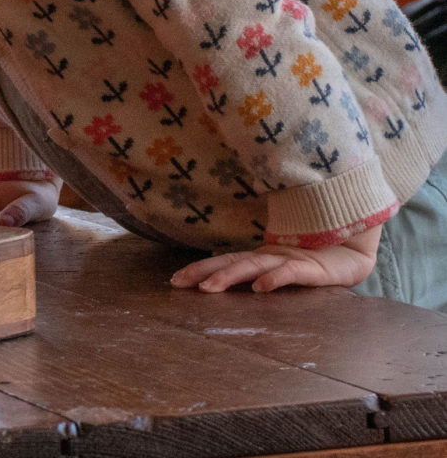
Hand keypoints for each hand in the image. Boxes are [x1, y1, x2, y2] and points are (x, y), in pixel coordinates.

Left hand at [171, 226, 381, 292]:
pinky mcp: (314, 268)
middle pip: (233, 263)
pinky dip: (275, 278)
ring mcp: (291, 261)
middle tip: (179, 283)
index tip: (174, 279)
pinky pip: (291, 273)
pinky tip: (260, 287)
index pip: (227, 261)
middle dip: (205, 272)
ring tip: (209, 288)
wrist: (360, 246)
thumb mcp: (289, 267)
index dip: (201, 267)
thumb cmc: (322, 258)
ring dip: (230, 276)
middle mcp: (272, 258)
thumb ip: (266, 272)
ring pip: (255, 267)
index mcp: (264, 259)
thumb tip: (234, 281)